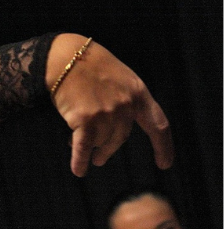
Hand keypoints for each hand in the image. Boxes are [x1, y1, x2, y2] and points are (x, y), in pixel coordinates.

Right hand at [47, 34, 173, 176]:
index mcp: (138, 93)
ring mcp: (106, 113)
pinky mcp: (85, 120)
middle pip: (120, 137)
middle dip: (108, 150)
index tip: (164, 164)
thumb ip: (123, 101)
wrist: (64, 57)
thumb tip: (110, 131)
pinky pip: (83, 146)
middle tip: (100, 159)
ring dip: (90, 147)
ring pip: (100, 140)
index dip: (163, 147)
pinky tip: (79, 171)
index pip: (158, 124)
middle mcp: (126, 105)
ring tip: (79, 148)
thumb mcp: (117, 77)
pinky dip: (80, 160)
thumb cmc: (87, 65)